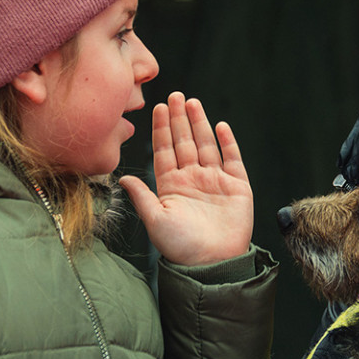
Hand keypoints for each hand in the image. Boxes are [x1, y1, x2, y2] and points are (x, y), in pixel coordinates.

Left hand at [120, 92, 252, 264]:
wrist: (212, 263)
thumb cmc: (180, 247)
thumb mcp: (155, 219)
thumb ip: (141, 196)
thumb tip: (121, 177)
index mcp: (171, 185)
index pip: (164, 150)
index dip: (161, 129)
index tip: (157, 107)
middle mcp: (192, 179)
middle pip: (185, 141)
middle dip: (179, 119)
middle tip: (175, 95)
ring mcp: (215, 181)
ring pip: (206, 145)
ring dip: (200, 123)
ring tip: (193, 103)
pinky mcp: (237, 186)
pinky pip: (232, 158)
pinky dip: (227, 142)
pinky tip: (220, 126)